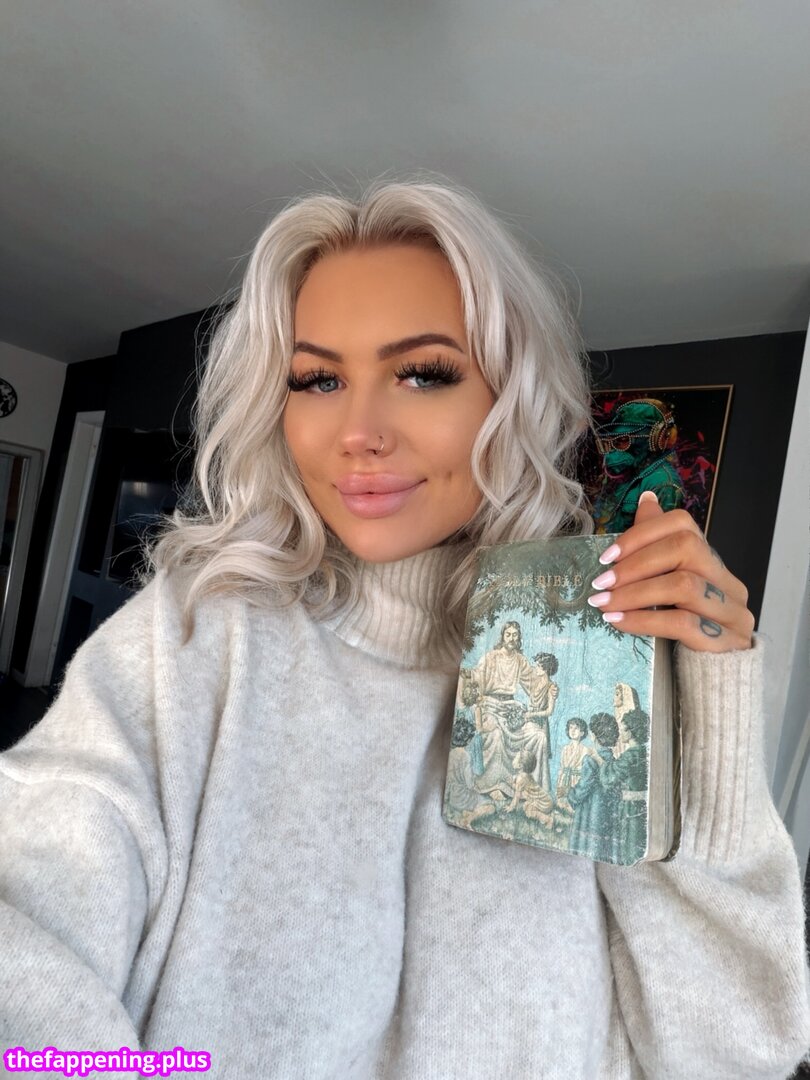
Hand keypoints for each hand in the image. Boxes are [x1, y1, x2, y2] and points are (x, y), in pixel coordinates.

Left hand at [587, 491, 754, 652]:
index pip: (684, 525)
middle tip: (601, 582)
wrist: (711, 680)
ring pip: (684, 585)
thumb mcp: (667, 586)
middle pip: (686, 550)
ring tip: (603, 604)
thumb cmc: (683, 630)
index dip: (642, 534)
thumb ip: (658, 548)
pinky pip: (683, 624)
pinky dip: (644, 620)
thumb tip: (647, 499)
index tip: (606, 556)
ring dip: (635, 593)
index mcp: (712, 562)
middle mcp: (728, 582)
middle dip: (637, 564)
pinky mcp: (726, 643)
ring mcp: (732, 612)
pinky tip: (617, 623)